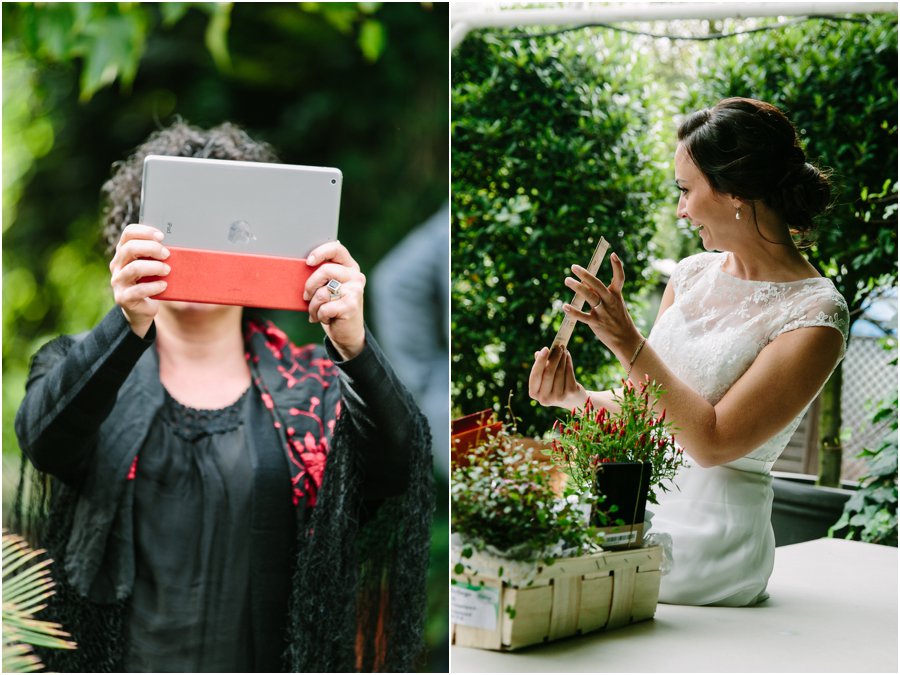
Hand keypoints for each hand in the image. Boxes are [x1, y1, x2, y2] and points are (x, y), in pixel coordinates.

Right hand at [110, 224, 169, 336]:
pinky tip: (164, 285)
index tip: (162, 236)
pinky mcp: (123, 298)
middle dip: (152, 248)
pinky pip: (138, 290)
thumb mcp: (152, 266)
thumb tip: (177, 244)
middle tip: (167, 254)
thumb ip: (156, 255)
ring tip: (167, 270)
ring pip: (133, 268)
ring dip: (155, 267)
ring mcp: (118, 281)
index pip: (128, 233)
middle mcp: (117, 265)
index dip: (145, 231)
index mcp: (123, 253)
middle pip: (130, 248)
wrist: (141, 309)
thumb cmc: (150, 282)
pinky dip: (154, 286)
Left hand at [303, 240, 365, 359]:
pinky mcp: (351, 305)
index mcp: (349, 267)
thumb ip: (321, 276)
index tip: (308, 262)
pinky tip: (326, 319)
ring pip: (322, 292)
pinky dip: (320, 316)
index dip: (321, 252)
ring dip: (313, 306)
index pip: (337, 249)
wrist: (346, 333)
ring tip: (317, 312)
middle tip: (306, 296)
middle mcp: (355, 276)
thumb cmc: (332, 307)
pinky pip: (324, 307)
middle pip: (325, 270)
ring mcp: (355, 291)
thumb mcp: (327, 288)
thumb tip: (301, 266)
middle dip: (310, 285)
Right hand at [528, 345, 587, 409]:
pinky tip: (568, 356)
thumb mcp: (546, 378)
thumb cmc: (556, 386)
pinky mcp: (570, 393)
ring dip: (562, 358)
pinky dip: (568, 362)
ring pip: (559, 372)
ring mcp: (558, 397)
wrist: (574, 400)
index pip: (535, 376)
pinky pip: (569, 373)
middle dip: (554, 357)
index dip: (540, 361)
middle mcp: (544, 398)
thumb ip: (541, 367)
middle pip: (548, 373)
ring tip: (563, 349)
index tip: (545, 348)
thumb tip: (537, 353)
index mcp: (534, 393)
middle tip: (558, 346)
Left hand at [562, 252, 642, 359]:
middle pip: (597, 285)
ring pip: (589, 297)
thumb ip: (600, 294)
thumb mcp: (614, 304)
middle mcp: (610, 302)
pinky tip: (565, 307)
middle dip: (585, 275)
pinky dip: (573, 312)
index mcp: (616, 295)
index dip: (617, 266)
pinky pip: (583, 317)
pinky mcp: (596, 323)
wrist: (626, 340)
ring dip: (577, 287)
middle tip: (574, 267)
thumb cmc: (618, 320)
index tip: (613, 254)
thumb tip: (584, 283)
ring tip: (567, 280)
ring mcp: (603, 312)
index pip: (619, 278)